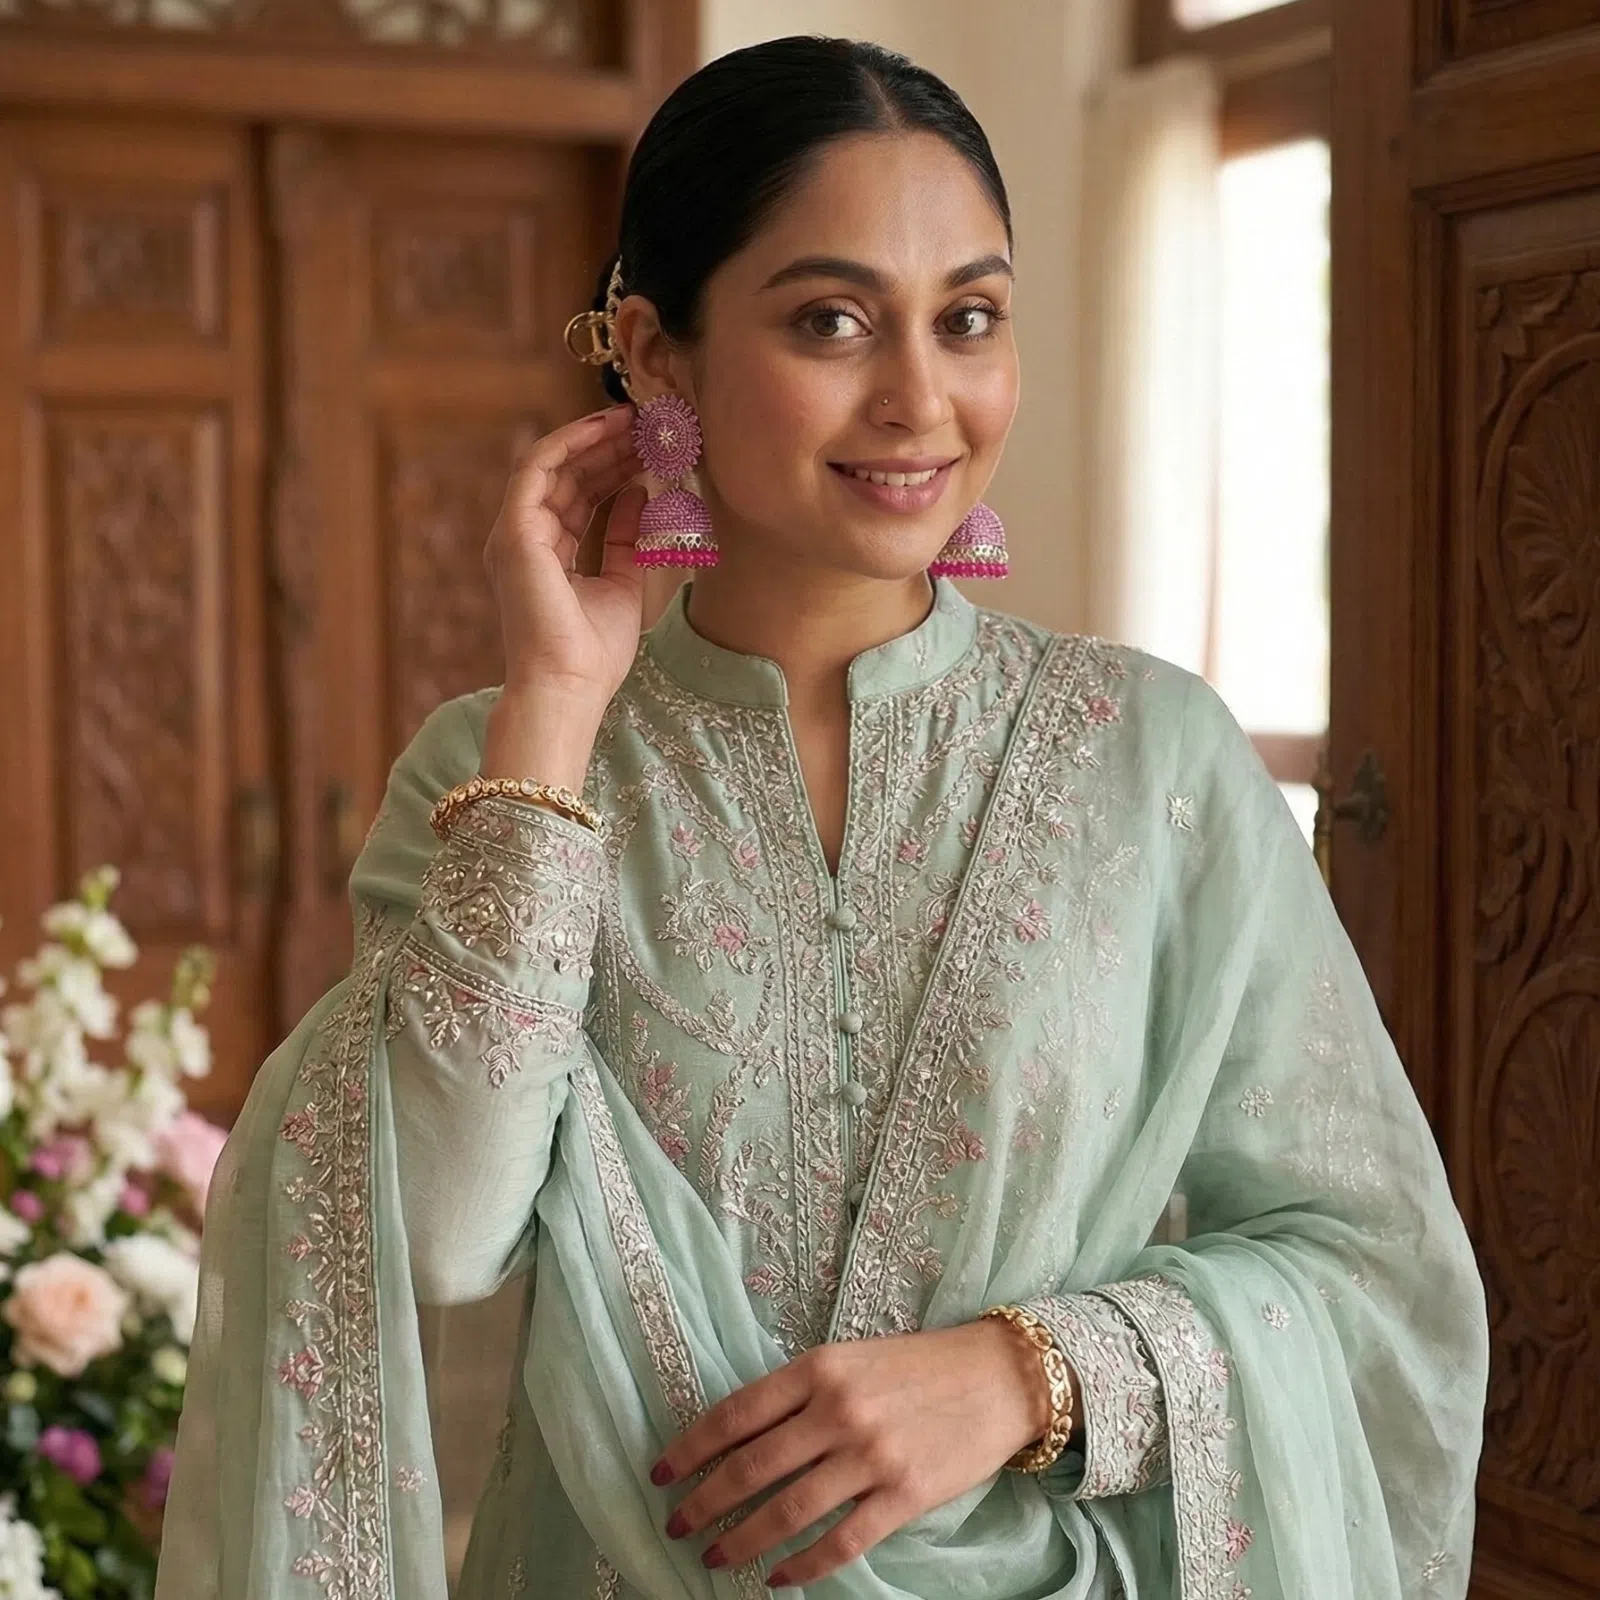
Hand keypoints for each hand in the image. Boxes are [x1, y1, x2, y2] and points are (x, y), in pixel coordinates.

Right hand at [484, 402, 646, 709]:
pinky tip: (606, 428)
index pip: (580, 497)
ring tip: (636, 420)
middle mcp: (525, 539)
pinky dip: (570, 442)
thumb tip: (638, 493)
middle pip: (569, 477)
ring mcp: (515, 534)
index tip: (651, 447)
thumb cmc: (593, 653)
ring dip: (595, 439)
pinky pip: (538, 469)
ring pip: (554, 466)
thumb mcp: (623, 584)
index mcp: (548, 555)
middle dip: (609, 447)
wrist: (569, 687)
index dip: (614, 467)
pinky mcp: (514, 532)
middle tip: (650, 425)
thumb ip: (626, 538)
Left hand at [650, 1318, 1057, 1589]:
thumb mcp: (851, 1358)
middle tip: (675, 1524)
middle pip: (752, 1467)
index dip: (691, 1448)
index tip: (661, 1474)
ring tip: (715, 1556)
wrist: (998, 1376)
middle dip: (704, 1501)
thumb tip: (740, 1437)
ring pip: (787, 1510)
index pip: (736, 1413)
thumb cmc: (918, 1365)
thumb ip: (800, 1392)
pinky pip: (840, 1541)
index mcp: (819, 1367)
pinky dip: (802, 1566)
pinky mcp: (904, 1495)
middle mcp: (838, 1409)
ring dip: (741, 1540)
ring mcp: (871, 1455)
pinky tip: (779, 1578)